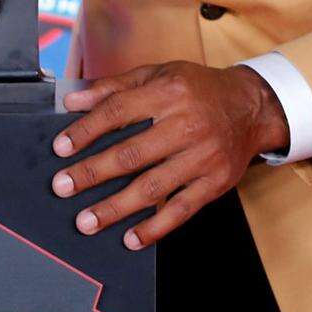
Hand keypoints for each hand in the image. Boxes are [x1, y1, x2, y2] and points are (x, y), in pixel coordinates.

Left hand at [51, 61, 288, 249]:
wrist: (250, 108)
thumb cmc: (198, 89)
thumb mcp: (157, 73)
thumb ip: (113, 86)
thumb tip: (73, 100)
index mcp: (168, 92)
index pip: (118, 112)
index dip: (86, 130)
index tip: (61, 147)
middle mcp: (186, 124)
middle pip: (132, 153)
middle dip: (93, 173)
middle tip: (63, 186)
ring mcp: (202, 157)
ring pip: (153, 187)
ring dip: (116, 207)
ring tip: (87, 220)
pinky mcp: (215, 183)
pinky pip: (181, 210)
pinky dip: (155, 227)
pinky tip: (131, 238)